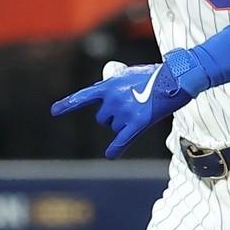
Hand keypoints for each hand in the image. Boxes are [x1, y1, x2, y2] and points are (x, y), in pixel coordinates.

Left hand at [51, 58, 192, 157]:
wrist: (175, 78)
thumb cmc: (155, 76)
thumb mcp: (130, 74)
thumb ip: (115, 86)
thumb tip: (107, 97)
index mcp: (109, 85)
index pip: (83, 97)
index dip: (67, 105)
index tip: (54, 111)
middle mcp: (113, 99)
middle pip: (103, 118)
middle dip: (112, 117)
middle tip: (130, 108)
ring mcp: (125, 112)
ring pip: (116, 128)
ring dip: (124, 125)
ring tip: (141, 111)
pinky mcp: (138, 123)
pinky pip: (123, 140)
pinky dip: (116, 148)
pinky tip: (111, 155)